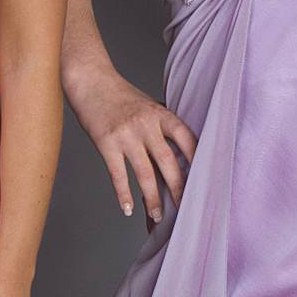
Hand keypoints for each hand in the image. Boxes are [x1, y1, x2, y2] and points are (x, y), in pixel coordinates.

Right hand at [66, 65, 197, 220]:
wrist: (89, 80)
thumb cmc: (120, 94)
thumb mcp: (148, 103)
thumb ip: (164, 123)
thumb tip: (183, 146)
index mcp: (160, 113)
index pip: (186, 138)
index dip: (198, 159)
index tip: (206, 179)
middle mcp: (145, 124)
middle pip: (167, 161)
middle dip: (178, 188)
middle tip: (184, 208)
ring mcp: (126, 135)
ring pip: (144, 173)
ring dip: (152, 198)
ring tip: (157, 216)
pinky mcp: (106, 143)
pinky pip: (117, 174)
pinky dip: (123, 194)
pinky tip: (127, 208)